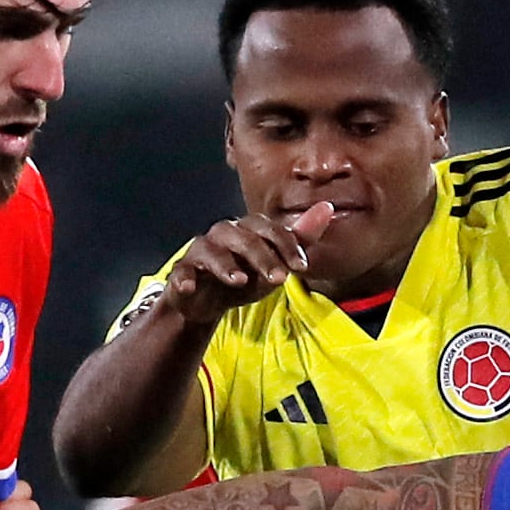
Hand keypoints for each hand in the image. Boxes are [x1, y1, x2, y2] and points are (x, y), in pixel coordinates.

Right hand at [157, 204, 336, 325]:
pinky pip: (182, 270)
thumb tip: (328, 207)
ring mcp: (201, 252)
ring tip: (240, 280)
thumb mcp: (275, 262)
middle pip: (243, 238)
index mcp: (247, 229)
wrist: (208, 302)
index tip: (301, 267)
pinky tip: (189, 286)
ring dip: (226, 264)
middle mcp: (223, 234)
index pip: (268, 229)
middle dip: (262, 257)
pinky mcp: (182, 271)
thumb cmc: (244, 277)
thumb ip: (300, 239)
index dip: (286, 245)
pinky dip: (184, 277)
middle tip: (280, 278)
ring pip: (211, 250)